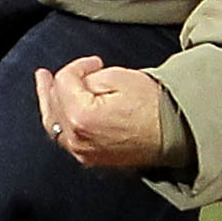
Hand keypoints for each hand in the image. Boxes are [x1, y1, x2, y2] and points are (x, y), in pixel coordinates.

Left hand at [36, 56, 174, 172]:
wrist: (175, 135)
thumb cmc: (153, 106)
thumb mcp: (120, 78)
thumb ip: (89, 77)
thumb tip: (79, 82)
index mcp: (81, 116)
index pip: (64, 82)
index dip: (77, 66)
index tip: (94, 62)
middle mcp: (76, 138)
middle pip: (53, 104)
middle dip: (57, 84)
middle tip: (51, 72)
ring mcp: (82, 152)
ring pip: (54, 124)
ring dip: (50, 103)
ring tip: (45, 87)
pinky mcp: (91, 158)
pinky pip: (66, 138)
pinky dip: (60, 121)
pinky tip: (60, 111)